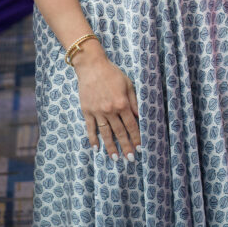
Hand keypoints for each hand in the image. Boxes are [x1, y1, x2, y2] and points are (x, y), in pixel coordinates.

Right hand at [74, 43, 140, 159]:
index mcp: (122, 103)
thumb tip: (140, 116)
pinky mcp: (87, 111)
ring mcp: (97, 112)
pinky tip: (96, 148)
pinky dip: (93, 139)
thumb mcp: (128, 84)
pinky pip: (90, 128)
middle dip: (126, 146)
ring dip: (110, 147)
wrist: (92, 67)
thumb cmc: (112, 74)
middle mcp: (110, 110)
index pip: (131, 125)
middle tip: (130, 159)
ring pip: (105, 133)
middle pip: (119, 132)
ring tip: (115, 158)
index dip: (136, 137)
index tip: (140, 148)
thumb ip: (134, 102)